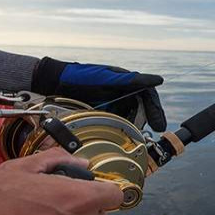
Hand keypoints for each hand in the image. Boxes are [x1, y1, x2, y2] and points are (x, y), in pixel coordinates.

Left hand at [32, 57, 166, 131]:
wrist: (55, 83)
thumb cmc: (81, 77)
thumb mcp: (108, 79)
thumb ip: (132, 80)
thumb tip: (158, 80)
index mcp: (126, 82)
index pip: (148, 96)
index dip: (156, 111)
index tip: (159, 125)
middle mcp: (122, 93)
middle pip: (141, 109)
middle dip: (146, 122)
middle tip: (148, 135)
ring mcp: (112, 103)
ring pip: (129, 118)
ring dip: (134, 128)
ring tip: (135, 138)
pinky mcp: (102, 113)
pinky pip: (116, 123)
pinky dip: (120, 130)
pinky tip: (120, 137)